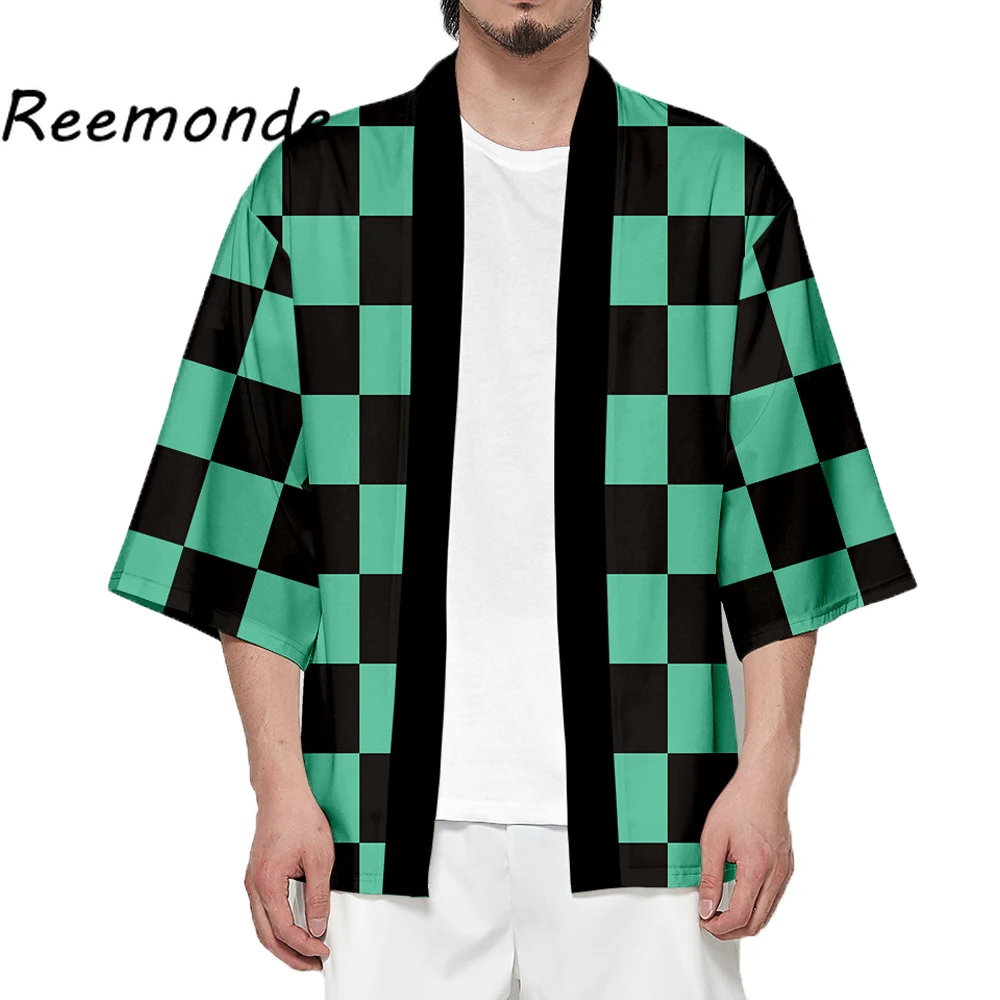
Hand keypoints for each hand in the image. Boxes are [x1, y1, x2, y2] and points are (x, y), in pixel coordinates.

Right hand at [244, 787, 334, 969]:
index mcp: (267, 883)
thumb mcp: (319, 857)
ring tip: (304, 952)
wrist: (283, 793)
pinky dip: (276, 926)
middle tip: (312, 964)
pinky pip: (262, 911)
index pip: (284, 929)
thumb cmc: (299, 817)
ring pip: (262, 926)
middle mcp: (254, 885)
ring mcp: (252, 880)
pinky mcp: (256, 875)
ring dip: (282, 943)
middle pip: (267, 936)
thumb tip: (317, 925)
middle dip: (290, 955)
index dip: (305, 945)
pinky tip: (291, 928)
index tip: (322, 951)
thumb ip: (318, 895)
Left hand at [697, 761, 793, 939]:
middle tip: (710, 923)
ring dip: (744, 921)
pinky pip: (774, 899)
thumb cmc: (739, 804)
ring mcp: (785, 872)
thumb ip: (709, 877)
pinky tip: (739, 898)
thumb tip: (706, 907)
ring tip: (721, 913)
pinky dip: (757, 907)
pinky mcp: (787, 867)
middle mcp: (776, 875)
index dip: (718, 926)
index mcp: (756, 869)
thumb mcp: (713, 839)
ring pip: (767, 914)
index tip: (704, 921)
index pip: (739, 916)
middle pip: (756, 923)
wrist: (763, 784)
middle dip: (730, 931)